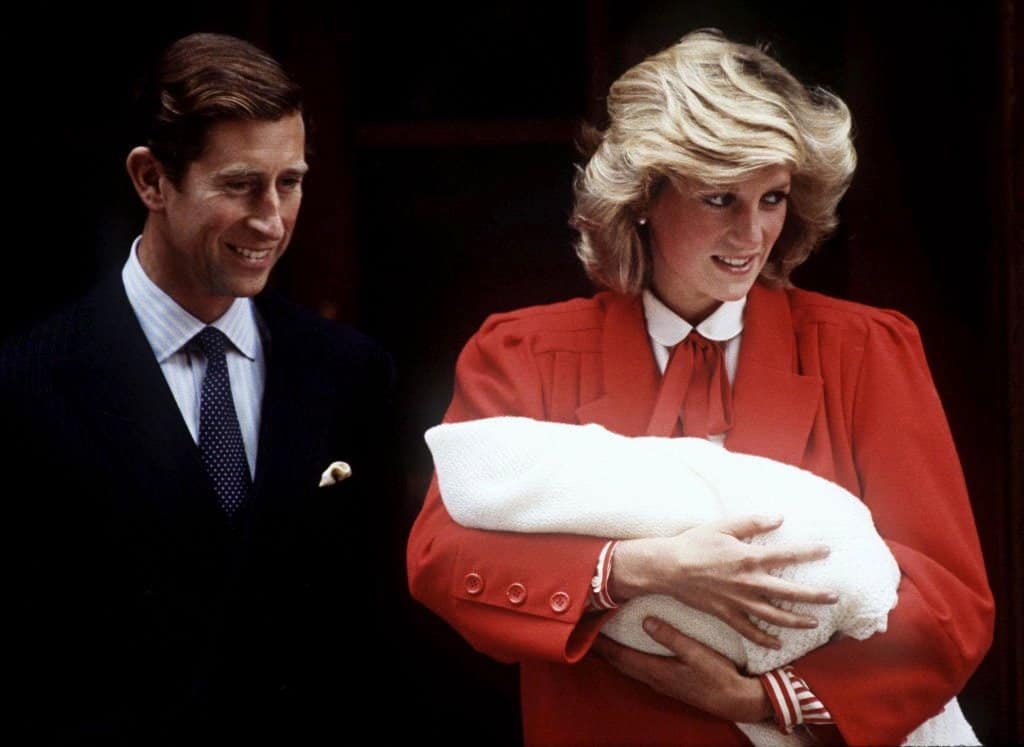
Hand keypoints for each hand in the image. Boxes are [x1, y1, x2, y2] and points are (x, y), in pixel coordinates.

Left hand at [592, 617, 771, 722]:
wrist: (736, 701)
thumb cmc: (718, 676)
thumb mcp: (696, 652)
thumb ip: (671, 637)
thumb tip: (645, 621)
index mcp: (657, 671)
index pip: (620, 656)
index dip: (602, 643)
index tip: (586, 629)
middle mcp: (654, 679)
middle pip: (619, 663)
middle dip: (602, 649)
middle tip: (586, 632)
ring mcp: (661, 684)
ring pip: (628, 667)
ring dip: (613, 655)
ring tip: (602, 640)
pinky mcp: (669, 684)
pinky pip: (639, 670)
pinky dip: (627, 659)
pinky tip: (629, 652)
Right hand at [609, 514, 836, 647]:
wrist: (667, 568)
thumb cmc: (694, 543)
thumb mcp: (722, 526)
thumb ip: (752, 522)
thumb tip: (779, 517)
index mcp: (749, 558)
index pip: (787, 556)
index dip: (809, 553)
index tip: (827, 551)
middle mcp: (748, 583)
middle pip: (789, 592)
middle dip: (814, 596)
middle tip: (834, 597)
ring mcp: (738, 602)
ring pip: (775, 616)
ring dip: (797, 620)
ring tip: (814, 623)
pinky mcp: (726, 614)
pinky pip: (749, 631)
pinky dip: (764, 639)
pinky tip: (778, 644)